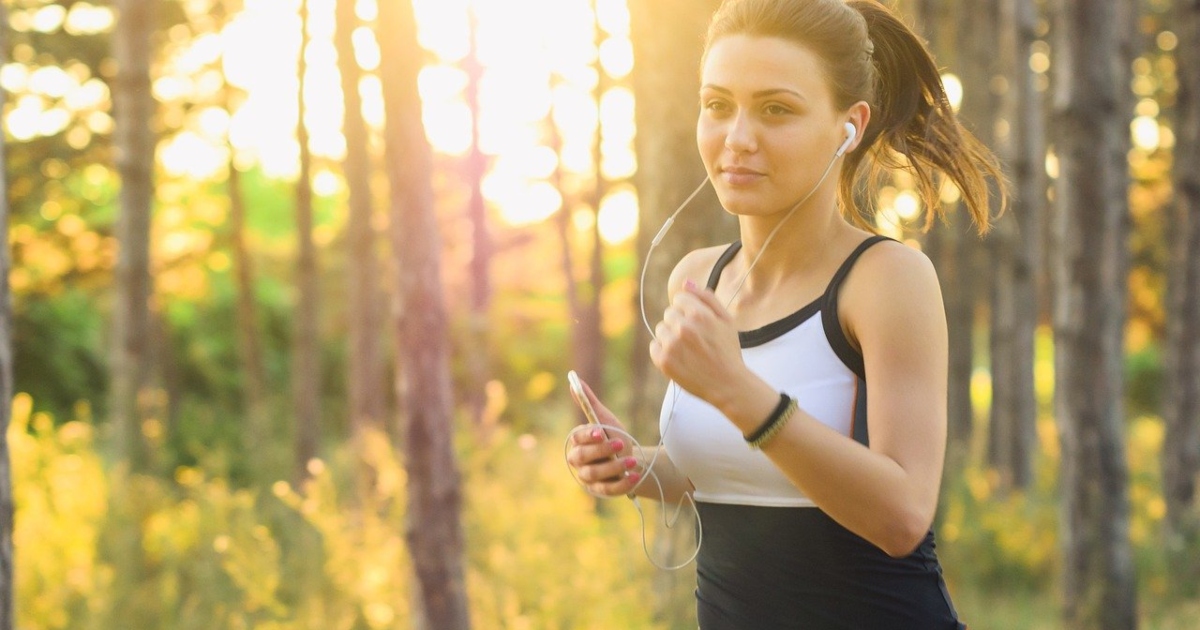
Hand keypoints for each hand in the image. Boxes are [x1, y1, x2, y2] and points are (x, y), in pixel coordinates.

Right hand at [565, 376, 642, 496]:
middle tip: (620, 443)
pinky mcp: (601, 491)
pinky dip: (622, 483)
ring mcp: (589, 478)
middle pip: (582, 457)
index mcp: (578, 443)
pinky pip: (608, 490)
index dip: (587, 436)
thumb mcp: (606, 420)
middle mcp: (579, 462)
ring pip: (595, 474)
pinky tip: (634, 476)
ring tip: (632, 461)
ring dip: (614, 467)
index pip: (577, 439)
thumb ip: (589, 403)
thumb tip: (574, 379)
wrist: (632, 461)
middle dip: (601, 450)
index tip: (600, 431)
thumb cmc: (615, 438)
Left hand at [649, 280, 745, 403]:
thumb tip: (686, 282)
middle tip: (695, 339)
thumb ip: (706, 298)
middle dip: (680, 323)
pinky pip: (654, 346)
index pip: (679, 299)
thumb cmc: (728, 351)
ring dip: (671, 336)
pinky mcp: (663, 361)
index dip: (689, 310)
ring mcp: (671, 345)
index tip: (697, 323)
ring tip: (688, 350)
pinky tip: (680, 358)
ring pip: (661, 329)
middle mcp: (683, 328)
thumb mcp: (726, 320)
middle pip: (669, 313)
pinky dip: (663, 351)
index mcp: (699, 314)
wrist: (727, 384)